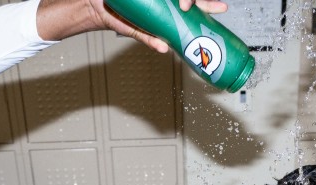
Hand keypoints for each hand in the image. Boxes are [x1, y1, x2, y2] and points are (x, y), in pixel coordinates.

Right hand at [94, 0, 228, 52]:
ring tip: (186, 3)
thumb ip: (148, 37)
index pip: (195, 1)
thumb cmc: (119, 16)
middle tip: (200, 5)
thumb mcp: (136, 29)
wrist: (97, 4)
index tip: (217, 9)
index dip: (208, 4)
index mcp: (171, 3)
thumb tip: (163, 48)